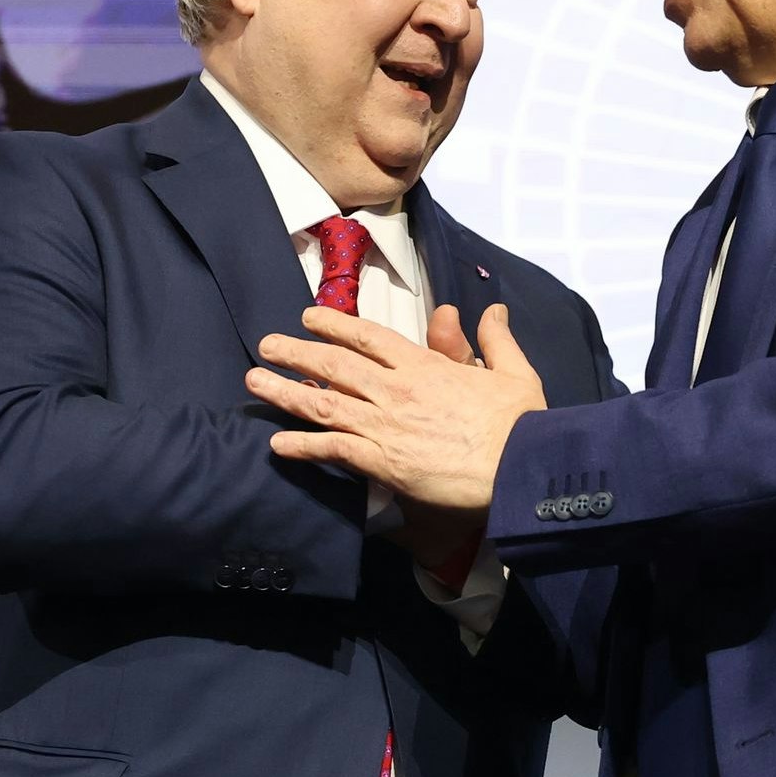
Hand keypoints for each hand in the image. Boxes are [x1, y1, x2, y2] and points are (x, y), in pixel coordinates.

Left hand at [250, 301, 542, 513]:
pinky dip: (303, 446)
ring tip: (255, 381)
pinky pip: (333, 450)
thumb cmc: (520, 425)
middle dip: (296, 351)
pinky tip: (277, 444)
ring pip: (323, 402)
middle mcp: (396, 390)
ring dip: (285, 391)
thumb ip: (495, 339)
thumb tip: (492, 309)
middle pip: (334, 363)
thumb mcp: (513, 372)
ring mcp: (386, 426)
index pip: (368, 336)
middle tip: (266, 345)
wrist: (520, 467)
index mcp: (425, 365)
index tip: (309, 317)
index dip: (334, 324)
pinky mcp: (384, 463)